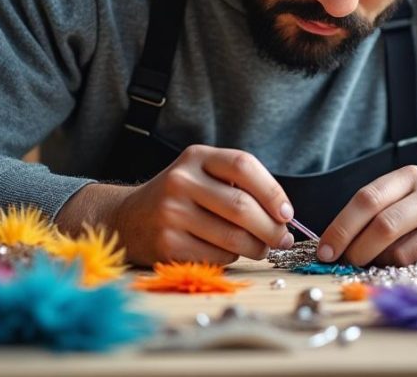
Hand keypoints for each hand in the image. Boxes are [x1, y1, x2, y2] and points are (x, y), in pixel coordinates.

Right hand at [58, 145, 294, 265]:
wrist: (129, 219)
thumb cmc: (182, 198)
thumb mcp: (204, 175)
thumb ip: (241, 185)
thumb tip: (284, 217)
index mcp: (196, 157)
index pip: (243, 166)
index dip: (273, 191)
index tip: (287, 213)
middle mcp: (181, 181)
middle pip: (242, 206)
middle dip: (271, 228)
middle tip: (283, 239)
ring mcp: (171, 213)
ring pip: (233, 237)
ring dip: (256, 248)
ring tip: (261, 248)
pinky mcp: (166, 245)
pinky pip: (216, 257)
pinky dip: (232, 259)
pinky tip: (230, 253)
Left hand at [316, 166, 416, 267]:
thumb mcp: (408, 194)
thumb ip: (377, 210)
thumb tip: (337, 244)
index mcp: (410, 177)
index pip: (367, 199)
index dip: (341, 227)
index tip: (325, 250)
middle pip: (383, 226)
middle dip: (356, 250)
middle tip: (346, 262)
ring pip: (401, 252)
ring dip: (380, 263)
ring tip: (379, 262)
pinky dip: (405, 271)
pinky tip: (404, 265)